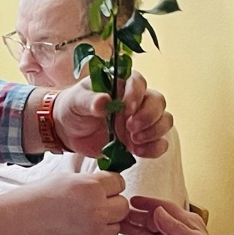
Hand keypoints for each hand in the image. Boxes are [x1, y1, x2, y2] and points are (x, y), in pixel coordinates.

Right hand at [0, 159, 127, 234]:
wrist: (12, 227)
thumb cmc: (32, 201)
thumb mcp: (62, 179)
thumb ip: (89, 181)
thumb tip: (107, 183)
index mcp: (90, 187)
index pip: (120, 183)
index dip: (109, 186)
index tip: (100, 190)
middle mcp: (96, 211)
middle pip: (123, 207)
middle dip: (111, 206)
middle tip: (91, 207)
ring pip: (115, 229)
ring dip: (103, 226)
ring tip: (79, 223)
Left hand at [52, 74, 171, 159]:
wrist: (69, 131)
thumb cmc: (74, 108)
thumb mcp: (76, 101)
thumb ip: (90, 100)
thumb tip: (104, 101)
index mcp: (122, 84)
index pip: (138, 82)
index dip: (136, 94)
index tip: (126, 109)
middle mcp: (137, 100)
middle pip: (158, 102)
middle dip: (149, 116)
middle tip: (130, 128)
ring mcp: (142, 120)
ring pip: (164, 121)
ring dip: (154, 132)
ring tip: (133, 141)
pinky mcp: (141, 139)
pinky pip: (159, 143)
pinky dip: (153, 148)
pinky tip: (137, 151)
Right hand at [119, 197, 231, 234]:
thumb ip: (172, 226)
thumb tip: (157, 211)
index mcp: (186, 222)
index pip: (163, 208)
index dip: (147, 203)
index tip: (132, 200)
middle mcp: (176, 232)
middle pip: (151, 221)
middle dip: (135, 217)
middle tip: (117, 214)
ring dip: (131, 232)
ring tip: (115, 228)